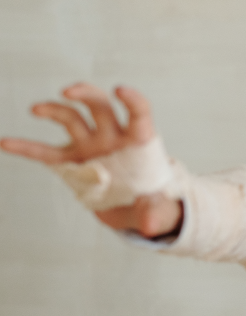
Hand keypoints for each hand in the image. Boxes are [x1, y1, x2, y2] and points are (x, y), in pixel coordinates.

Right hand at [0, 83, 182, 235]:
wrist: (136, 207)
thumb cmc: (153, 199)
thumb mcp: (159, 208)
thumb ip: (155, 212)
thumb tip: (151, 225)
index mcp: (139, 142)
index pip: (138, 113)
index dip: (132, 99)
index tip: (120, 90)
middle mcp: (112, 137)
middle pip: (100, 106)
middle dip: (85, 94)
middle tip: (68, 92)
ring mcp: (90, 146)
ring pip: (72, 118)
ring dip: (54, 110)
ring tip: (36, 109)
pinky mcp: (72, 161)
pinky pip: (46, 152)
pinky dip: (27, 147)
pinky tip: (6, 142)